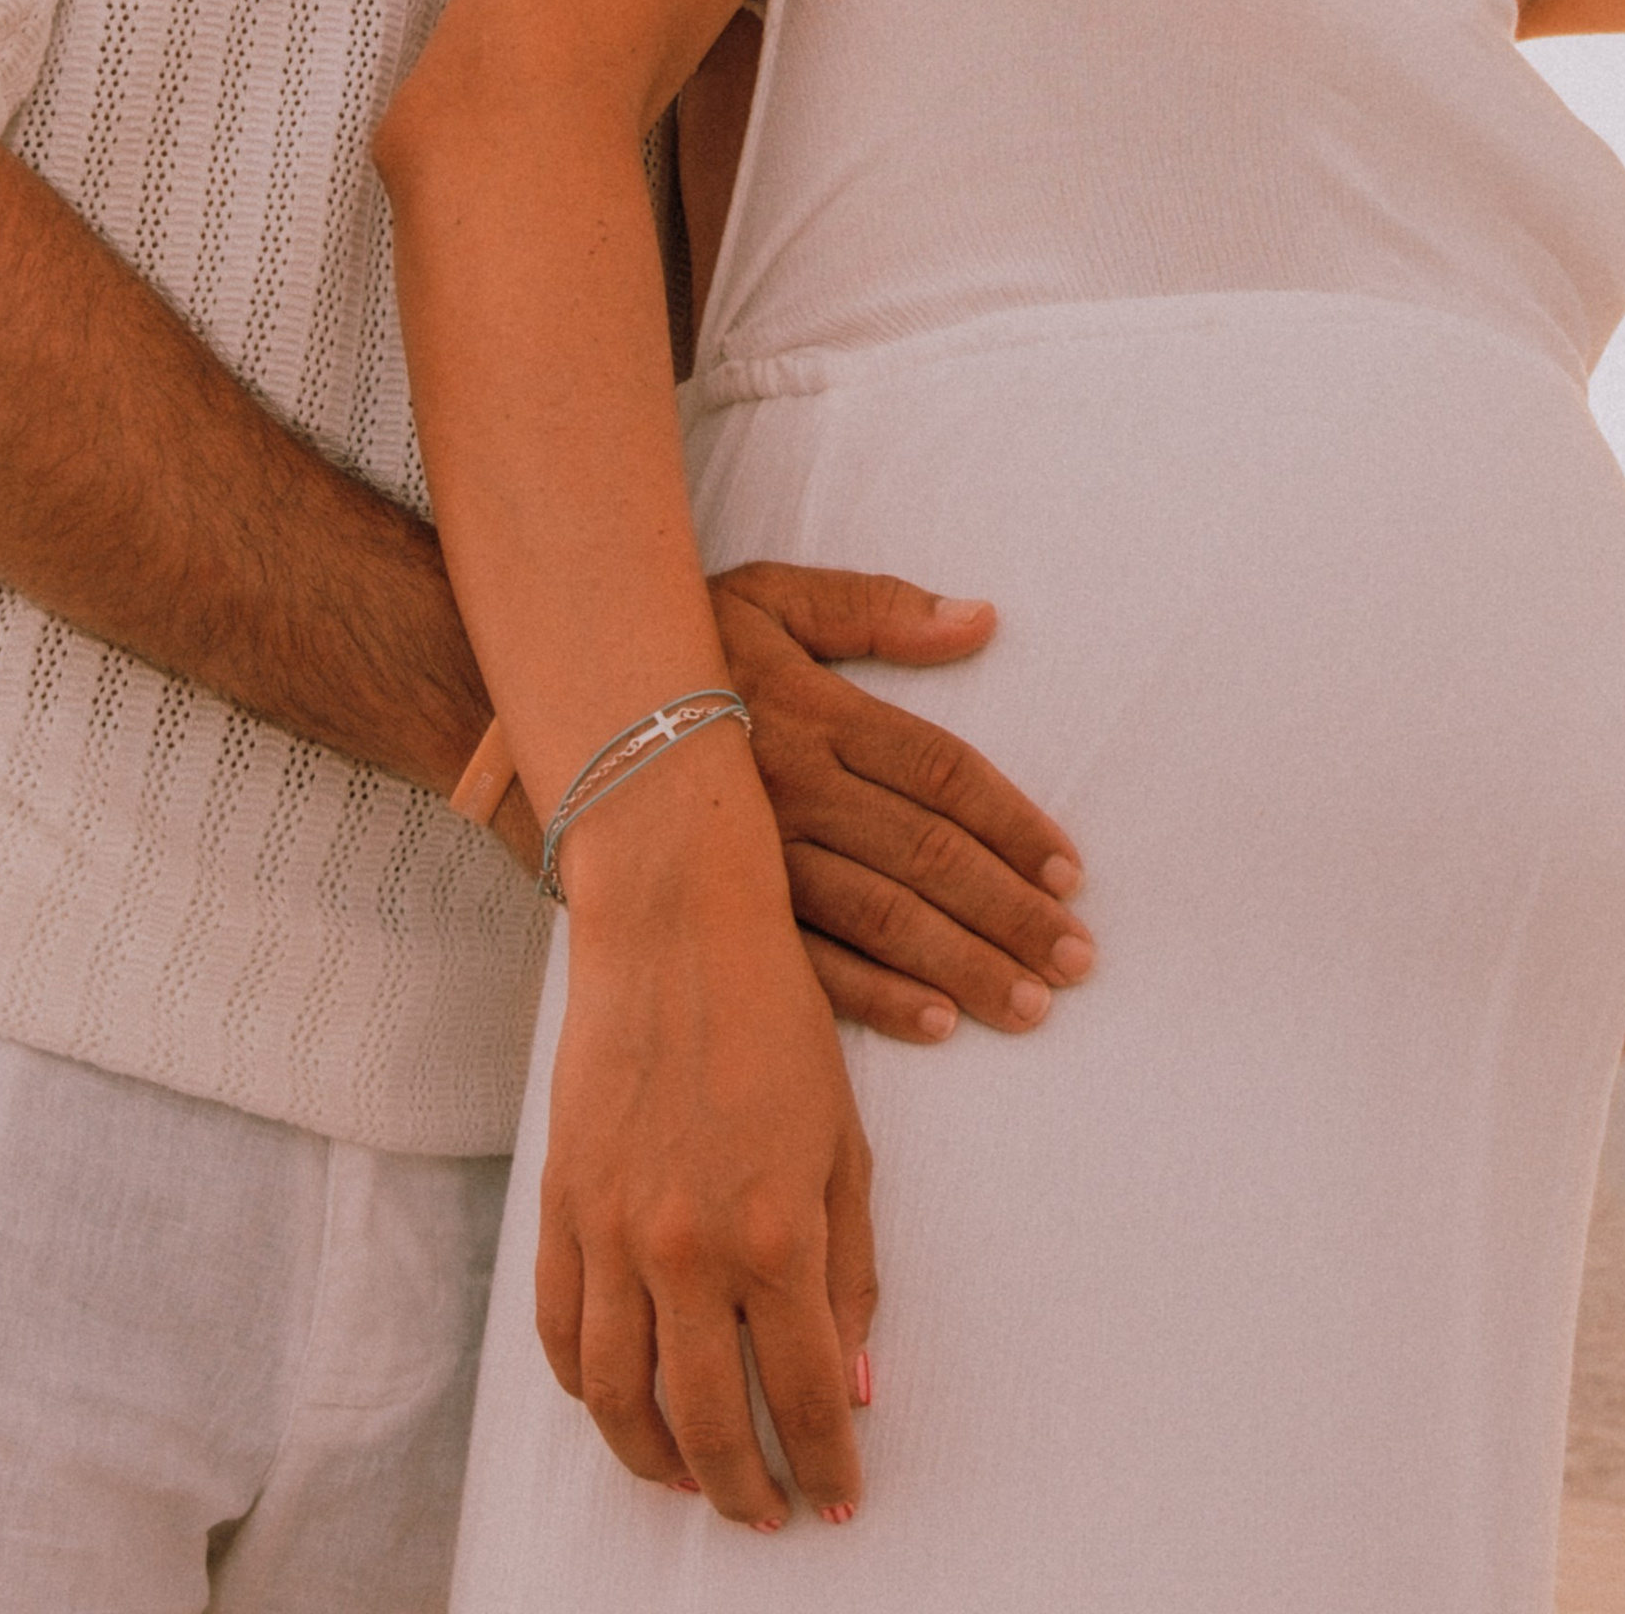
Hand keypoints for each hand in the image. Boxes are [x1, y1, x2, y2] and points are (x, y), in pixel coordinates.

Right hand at [539, 736, 874, 1526]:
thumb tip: (852, 1384)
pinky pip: (561, 1333)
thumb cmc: (777, 1022)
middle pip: (706, 1421)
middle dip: (743, 1488)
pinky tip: (621, 1408)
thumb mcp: (844, 1144)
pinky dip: (587, 1391)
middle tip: (767, 1514)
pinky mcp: (561, 1203)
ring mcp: (612, 1230)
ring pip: (618, 1398)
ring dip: (657, 1461)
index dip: (824, 1465)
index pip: (803, 1395)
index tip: (838, 1500)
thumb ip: (851, 1271)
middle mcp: (687, 1248)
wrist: (675, 929)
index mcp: (776, 1233)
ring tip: (693, 1483)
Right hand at [712, 562, 1093, 1039]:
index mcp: (819, 712)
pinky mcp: (718, 910)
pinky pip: (806, 964)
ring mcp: (756, 858)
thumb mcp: (772, 598)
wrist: (545, 706)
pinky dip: (875, 1000)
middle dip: (1009, 911)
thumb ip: (877, 608)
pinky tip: (938, 1025)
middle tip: (1079, 957)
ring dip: (963, 963)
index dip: (1013, 823)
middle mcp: (795, 788)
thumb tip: (981, 619)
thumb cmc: (678, 646)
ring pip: (878, 917)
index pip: (940, 773)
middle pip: (924, 855)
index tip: (1072, 871)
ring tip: (1034, 1002)